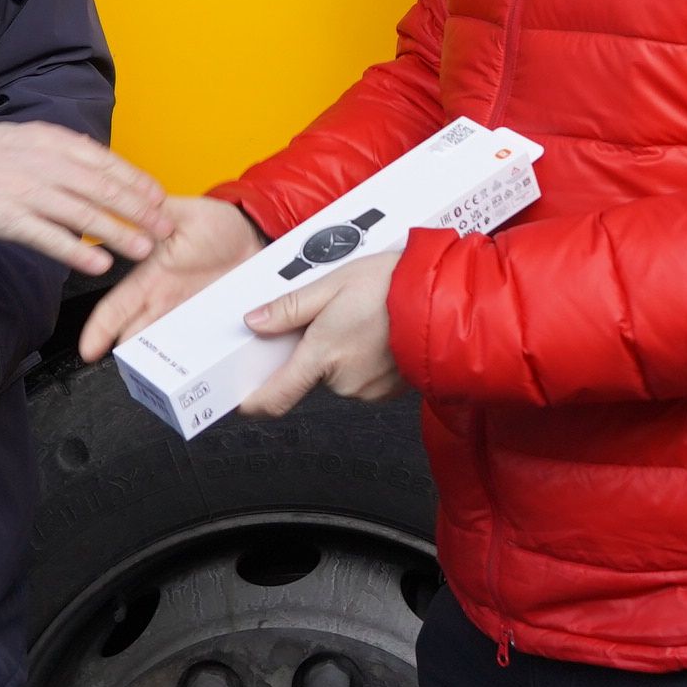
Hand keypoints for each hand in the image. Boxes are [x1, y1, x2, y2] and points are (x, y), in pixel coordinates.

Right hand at [0, 123, 170, 277]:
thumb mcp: (25, 138)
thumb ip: (62, 150)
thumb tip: (98, 158)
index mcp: (51, 142)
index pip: (106, 163)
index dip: (137, 182)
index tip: (159, 199)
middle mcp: (45, 164)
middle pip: (104, 190)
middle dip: (140, 211)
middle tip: (165, 229)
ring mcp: (27, 192)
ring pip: (85, 215)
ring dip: (119, 234)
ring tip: (144, 250)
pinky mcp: (8, 220)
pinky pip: (51, 239)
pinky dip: (78, 252)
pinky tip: (99, 265)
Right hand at [77, 195, 263, 362]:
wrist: (254, 237)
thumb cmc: (215, 223)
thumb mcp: (183, 213)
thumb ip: (155, 214)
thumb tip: (129, 207)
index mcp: (149, 277)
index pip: (116, 307)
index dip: (99, 329)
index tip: (89, 350)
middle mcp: (164, 302)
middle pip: (136, 338)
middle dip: (131, 358)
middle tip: (131, 374)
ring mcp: (187, 317)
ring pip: (166, 349)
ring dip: (162, 366)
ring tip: (159, 381)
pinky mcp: (211, 325)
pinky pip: (200, 349)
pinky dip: (195, 362)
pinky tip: (196, 374)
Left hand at [237, 249, 404, 414]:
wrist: (443, 300)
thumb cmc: (392, 286)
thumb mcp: (333, 284)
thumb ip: (290, 308)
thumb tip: (255, 322)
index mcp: (322, 355)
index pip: (277, 395)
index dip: (255, 402)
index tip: (243, 402)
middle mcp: (343, 381)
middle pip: (311, 374)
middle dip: (315, 351)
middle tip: (333, 317)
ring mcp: (368, 391)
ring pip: (338, 375)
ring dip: (342, 354)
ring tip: (363, 319)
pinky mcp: (388, 392)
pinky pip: (362, 379)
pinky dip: (364, 360)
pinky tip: (378, 334)